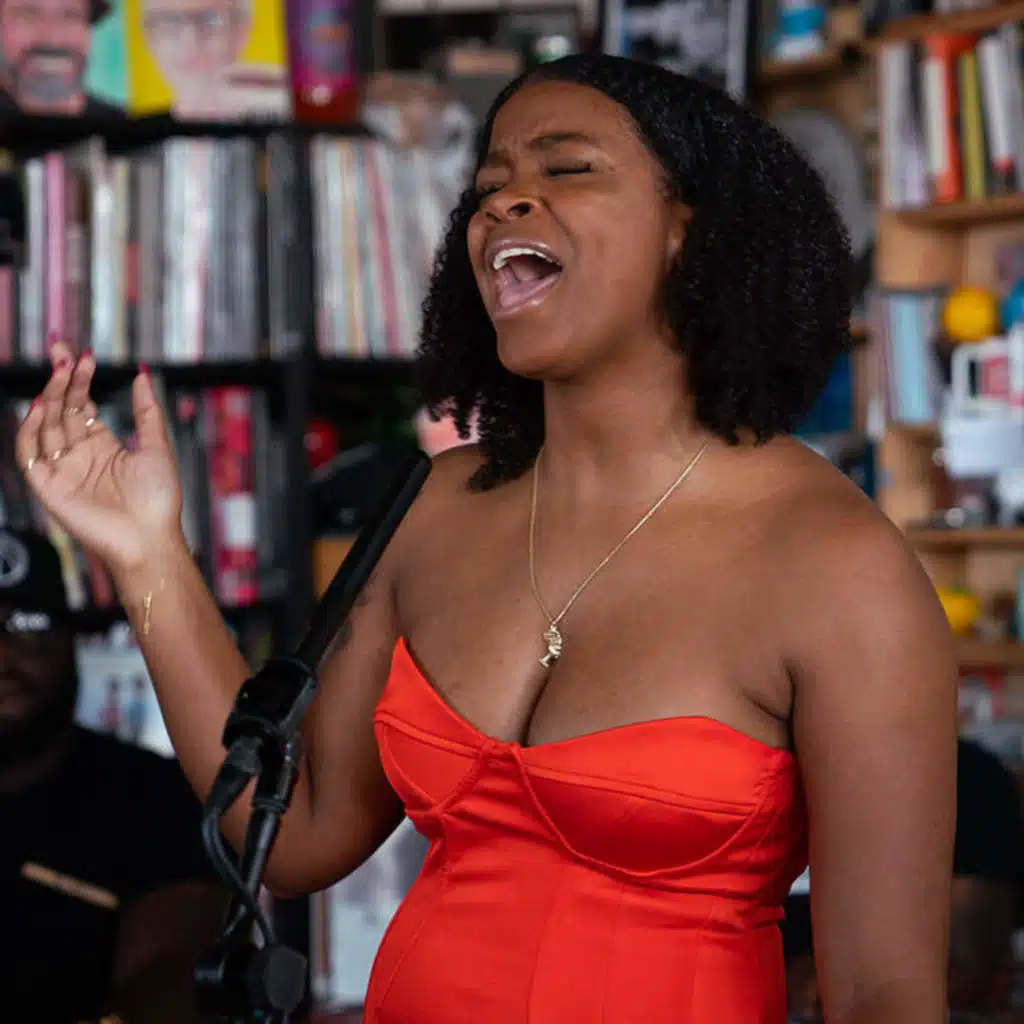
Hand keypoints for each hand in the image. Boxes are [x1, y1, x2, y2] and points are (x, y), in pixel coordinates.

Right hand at [16, 340, 183, 576]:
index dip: (79, 378)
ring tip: (64, 370)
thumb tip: (143, 374)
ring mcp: (61, 470)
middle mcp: (77, 455)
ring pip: (45, 425)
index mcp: (101, 446)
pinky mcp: (48, 487)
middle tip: (65, 351)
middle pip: (60, 409)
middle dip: (61, 379)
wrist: (151, 536)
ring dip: (51, 395)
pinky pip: (30, 454)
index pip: (79, 405)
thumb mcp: (157, 446)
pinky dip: (30, 430)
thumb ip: (146, 411)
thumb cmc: (159, 499)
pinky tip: (41, 406)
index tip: (83, 353)